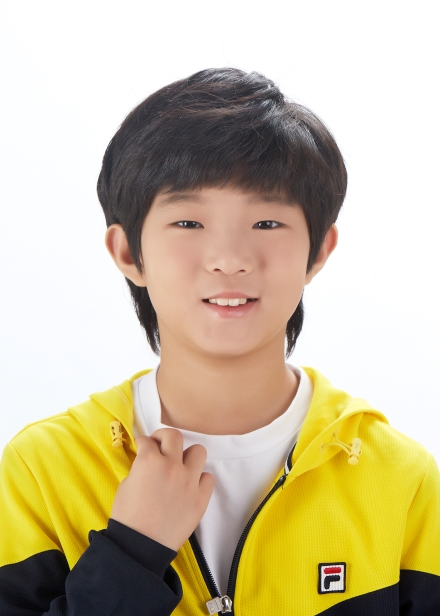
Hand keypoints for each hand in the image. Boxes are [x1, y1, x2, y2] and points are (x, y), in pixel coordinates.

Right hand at [110, 428, 214, 550]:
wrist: (141, 546)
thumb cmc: (128, 517)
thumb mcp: (126, 485)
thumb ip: (139, 468)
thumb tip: (147, 461)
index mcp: (149, 462)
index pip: (148, 441)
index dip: (143, 443)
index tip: (143, 446)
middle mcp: (172, 466)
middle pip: (174, 436)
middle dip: (163, 437)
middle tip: (159, 446)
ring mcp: (189, 481)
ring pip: (198, 451)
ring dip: (187, 455)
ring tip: (179, 465)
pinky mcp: (201, 497)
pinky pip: (208, 477)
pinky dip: (199, 479)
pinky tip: (189, 485)